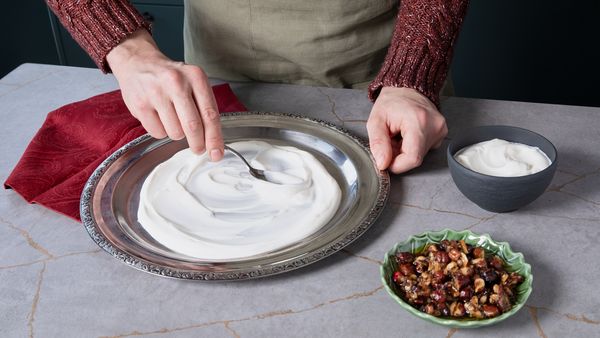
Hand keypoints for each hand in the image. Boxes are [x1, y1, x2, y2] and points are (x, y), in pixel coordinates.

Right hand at [107, 29, 223, 160]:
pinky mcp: (140, 104)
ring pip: (175, 132)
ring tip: (173, 118)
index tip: (217, 153)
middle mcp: (176, 82)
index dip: (214, 138)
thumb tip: (213, 143)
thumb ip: (205, 108)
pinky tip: (158, 117)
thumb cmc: (171, 77)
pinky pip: (157, 133)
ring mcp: (156, 93)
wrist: (138, 62)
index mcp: (195, 77)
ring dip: (177, 134)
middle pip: (193, 126)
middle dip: (198, 143)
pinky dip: (161, 131)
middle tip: (198, 148)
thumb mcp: (193, 83)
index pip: (210, 114)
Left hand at [367, 87, 447, 172]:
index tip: (386, 160)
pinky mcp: (442, 132)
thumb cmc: (391, 102)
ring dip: (405, 150)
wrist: (407, 88)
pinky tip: (408, 134)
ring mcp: (441, 129)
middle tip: (391, 140)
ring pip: (420, 155)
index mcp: (419, 121)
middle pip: (415, 158)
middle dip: (399, 155)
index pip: (412, 158)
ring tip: (399, 135)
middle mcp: (434, 126)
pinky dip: (413, 146)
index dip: (397, 165)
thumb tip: (383, 164)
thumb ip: (378, 143)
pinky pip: (425, 149)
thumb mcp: (376, 121)